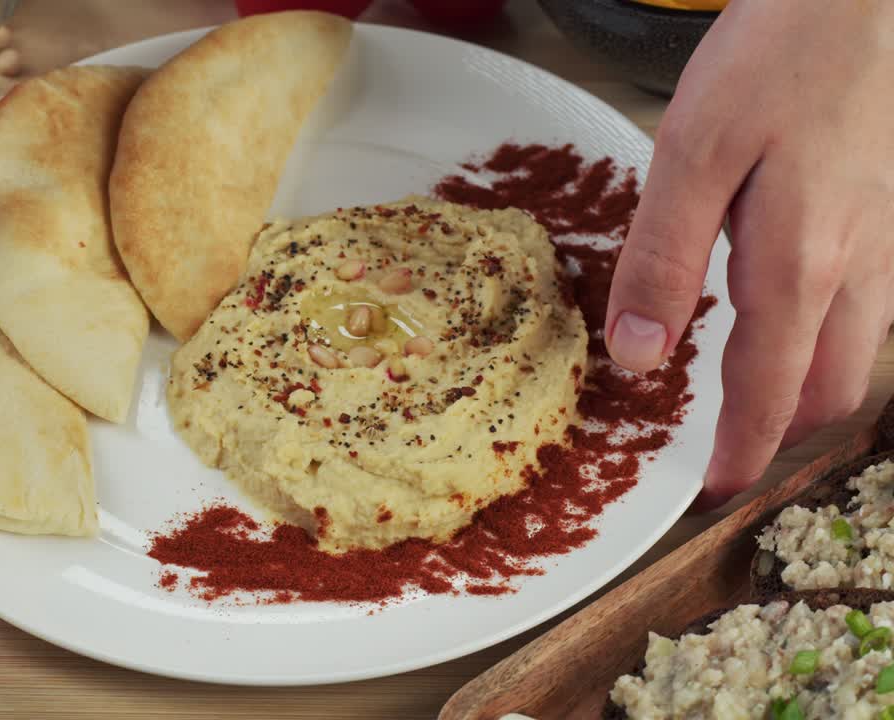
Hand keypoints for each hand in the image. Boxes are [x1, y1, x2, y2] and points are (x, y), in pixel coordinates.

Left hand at [605, 0, 893, 508]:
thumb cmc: (775, 64)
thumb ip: (662, 259)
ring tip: (752, 397)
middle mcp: (858, 270)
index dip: (740, 450)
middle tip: (727, 449)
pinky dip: (828, 339)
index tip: (710, 493)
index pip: (769, 390)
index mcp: (798, 267)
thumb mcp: (691, 156)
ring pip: (859, 352)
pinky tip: (786, 319)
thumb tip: (638, 356)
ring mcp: (886, 244)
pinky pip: (869, 307)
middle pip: (831, 388)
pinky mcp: (888, 216)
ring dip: (809, 390)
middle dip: (783, 432)